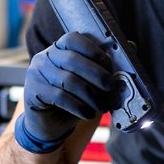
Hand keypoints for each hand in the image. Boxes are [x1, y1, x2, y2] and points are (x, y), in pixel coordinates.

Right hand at [16, 32, 114, 152]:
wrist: (49, 124)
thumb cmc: (72, 99)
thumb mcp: (89, 81)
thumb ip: (106, 65)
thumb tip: (131, 46)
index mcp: (59, 48)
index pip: (73, 39)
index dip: (93, 49)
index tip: (109, 64)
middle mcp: (45, 57)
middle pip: (72, 60)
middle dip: (97, 74)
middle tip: (111, 87)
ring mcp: (36, 73)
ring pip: (68, 80)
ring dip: (91, 95)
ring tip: (102, 107)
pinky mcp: (33, 92)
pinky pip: (60, 97)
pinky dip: (79, 106)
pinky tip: (88, 114)